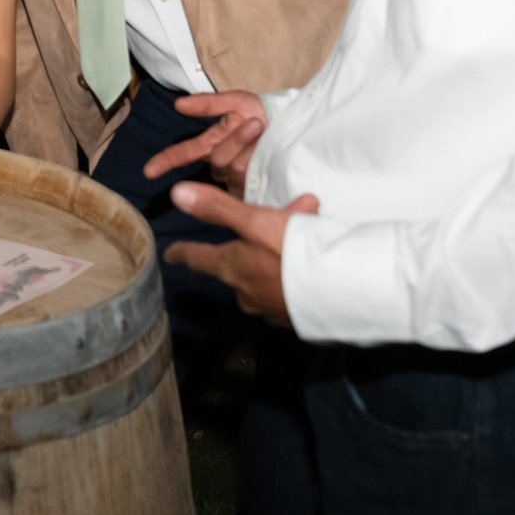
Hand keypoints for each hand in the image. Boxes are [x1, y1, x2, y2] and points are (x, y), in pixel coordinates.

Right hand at [142, 90, 267, 197]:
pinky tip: (268, 153)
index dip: (166, 162)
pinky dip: (259, 159)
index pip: (184, 155)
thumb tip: (179, 105)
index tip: (149, 171)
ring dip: (250, 146)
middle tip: (255, 124)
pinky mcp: (254, 191)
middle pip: (217, 159)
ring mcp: (237, 179)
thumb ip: (208, 103)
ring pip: (234, 168)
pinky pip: (250, 177)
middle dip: (235, 140)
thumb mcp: (238, 102)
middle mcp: (222, 164)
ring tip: (265, 132)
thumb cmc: (266, 113)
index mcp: (212, 144)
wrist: (295, 126)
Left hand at [161, 185, 320, 326]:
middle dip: (253, 244)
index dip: (184, 252)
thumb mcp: (256, 222)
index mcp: (232, 268)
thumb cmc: (294, 252)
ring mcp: (271, 311)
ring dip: (279, 258)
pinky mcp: (296, 320)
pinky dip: (295, 278)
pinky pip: (288, 293)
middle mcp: (246, 293)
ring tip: (306, 238)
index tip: (171, 254)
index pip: (199, 258)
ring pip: (266, 277)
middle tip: (280, 222)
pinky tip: (314, 270)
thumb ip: (218, 208)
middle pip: (238, 267)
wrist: (343, 293)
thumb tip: (176, 193)